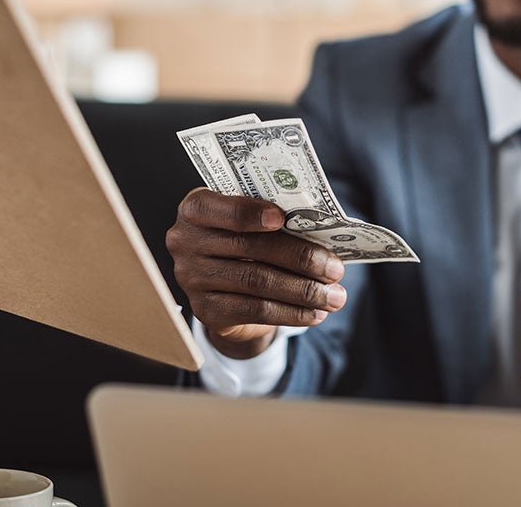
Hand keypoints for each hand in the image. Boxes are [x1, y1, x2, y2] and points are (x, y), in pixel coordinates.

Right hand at [167, 188, 346, 359]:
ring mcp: (192, 278)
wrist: (225, 287)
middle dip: (299, 258)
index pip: (218, 208)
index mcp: (196, 208)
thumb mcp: (253, 222)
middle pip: (249, 247)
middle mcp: (185, 241)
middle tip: (335, 269)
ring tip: (334, 296)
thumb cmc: (246, 242)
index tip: (282, 217)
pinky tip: (315, 313)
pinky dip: (291, 312)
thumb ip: (274, 220)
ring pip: (256, 281)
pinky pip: (254, 310)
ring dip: (303, 290)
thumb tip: (322, 234)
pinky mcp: (206, 310)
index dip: (249, 212)